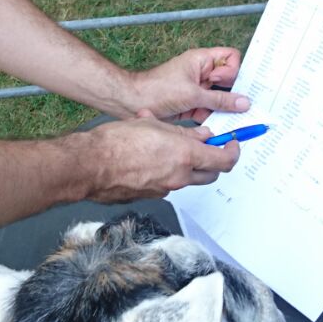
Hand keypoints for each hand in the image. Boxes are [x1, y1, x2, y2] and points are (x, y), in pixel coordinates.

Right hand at [80, 116, 239, 201]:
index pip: (224, 160)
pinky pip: (167, 184)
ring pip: (187, 179)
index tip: (232, 143)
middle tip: (206, 147)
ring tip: (166, 147)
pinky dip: (166, 173)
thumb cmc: (117, 141)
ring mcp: (165, 189)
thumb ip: (183, 132)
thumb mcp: (154, 125)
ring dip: (187, 166)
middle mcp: (179, 177)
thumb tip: (202, 135)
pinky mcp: (151, 196)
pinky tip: (148, 160)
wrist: (90, 165)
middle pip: (210, 174)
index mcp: (184, 156)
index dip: (233, 151)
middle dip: (213, 161)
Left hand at [127, 47, 249, 124]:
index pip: (230, 57)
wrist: (132, 104)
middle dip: (232, 93)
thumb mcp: (193, 95)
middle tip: (236, 105)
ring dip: (220, 108)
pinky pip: (209, 109)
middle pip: (228, 80)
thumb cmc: (157, 90)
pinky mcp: (192, 104)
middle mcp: (201, 72)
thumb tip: (244, 102)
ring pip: (220, 97)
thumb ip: (220, 99)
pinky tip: (207, 122)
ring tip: (219, 116)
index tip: (223, 82)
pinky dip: (210, 116)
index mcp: (201, 60)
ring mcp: (197, 89)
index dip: (232, 70)